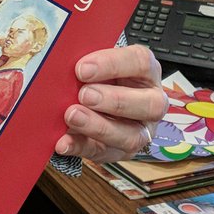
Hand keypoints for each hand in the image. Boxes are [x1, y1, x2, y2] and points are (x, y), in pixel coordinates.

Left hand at [54, 44, 166, 164]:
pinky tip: (63, 141)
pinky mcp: (121, 151)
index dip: (112, 64)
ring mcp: (140, 130)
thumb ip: (87, 61)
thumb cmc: (97, 74)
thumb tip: (62, 62)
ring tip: (72, 116)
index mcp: (146, 70)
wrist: (91, 95)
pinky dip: (80, 147)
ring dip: (99, 127)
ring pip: (131, 136)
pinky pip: (104, 153)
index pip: (140, 62)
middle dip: (114, 100)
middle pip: (149, 104)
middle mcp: (151, 101)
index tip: (83, 68)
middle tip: (84, 95)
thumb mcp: (95, 61)